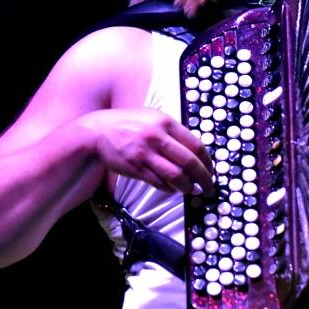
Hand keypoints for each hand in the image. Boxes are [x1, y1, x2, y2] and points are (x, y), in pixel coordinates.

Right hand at [83, 108, 214, 194]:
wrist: (98, 131)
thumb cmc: (127, 124)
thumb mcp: (152, 118)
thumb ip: (172, 131)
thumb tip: (194, 151)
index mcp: (165, 122)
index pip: (195, 144)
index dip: (207, 161)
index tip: (211, 171)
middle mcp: (157, 137)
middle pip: (190, 162)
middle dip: (204, 178)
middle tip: (209, 188)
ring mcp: (146, 153)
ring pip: (176, 176)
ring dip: (187, 187)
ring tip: (190, 190)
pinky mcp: (136, 168)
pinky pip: (159, 183)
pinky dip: (169, 189)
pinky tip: (172, 189)